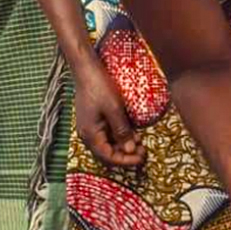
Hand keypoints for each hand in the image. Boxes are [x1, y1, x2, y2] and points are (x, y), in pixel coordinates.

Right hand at [72, 51, 143, 166]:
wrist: (86, 68)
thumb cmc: (99, 86)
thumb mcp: (114, 109)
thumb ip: (122, 130)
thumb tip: (130, 150)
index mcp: (90, 135)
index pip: (108, 157)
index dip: (126, 161)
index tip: (142, 157)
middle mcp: (88, 135)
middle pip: (108, 153)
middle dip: (126, 154)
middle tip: (143, 150)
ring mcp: (90, 127)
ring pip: (108, 144)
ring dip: (124, 145)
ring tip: (140, 142)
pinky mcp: (94, 119)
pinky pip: (107, 134)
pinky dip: (119, 136)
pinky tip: (132, 132)